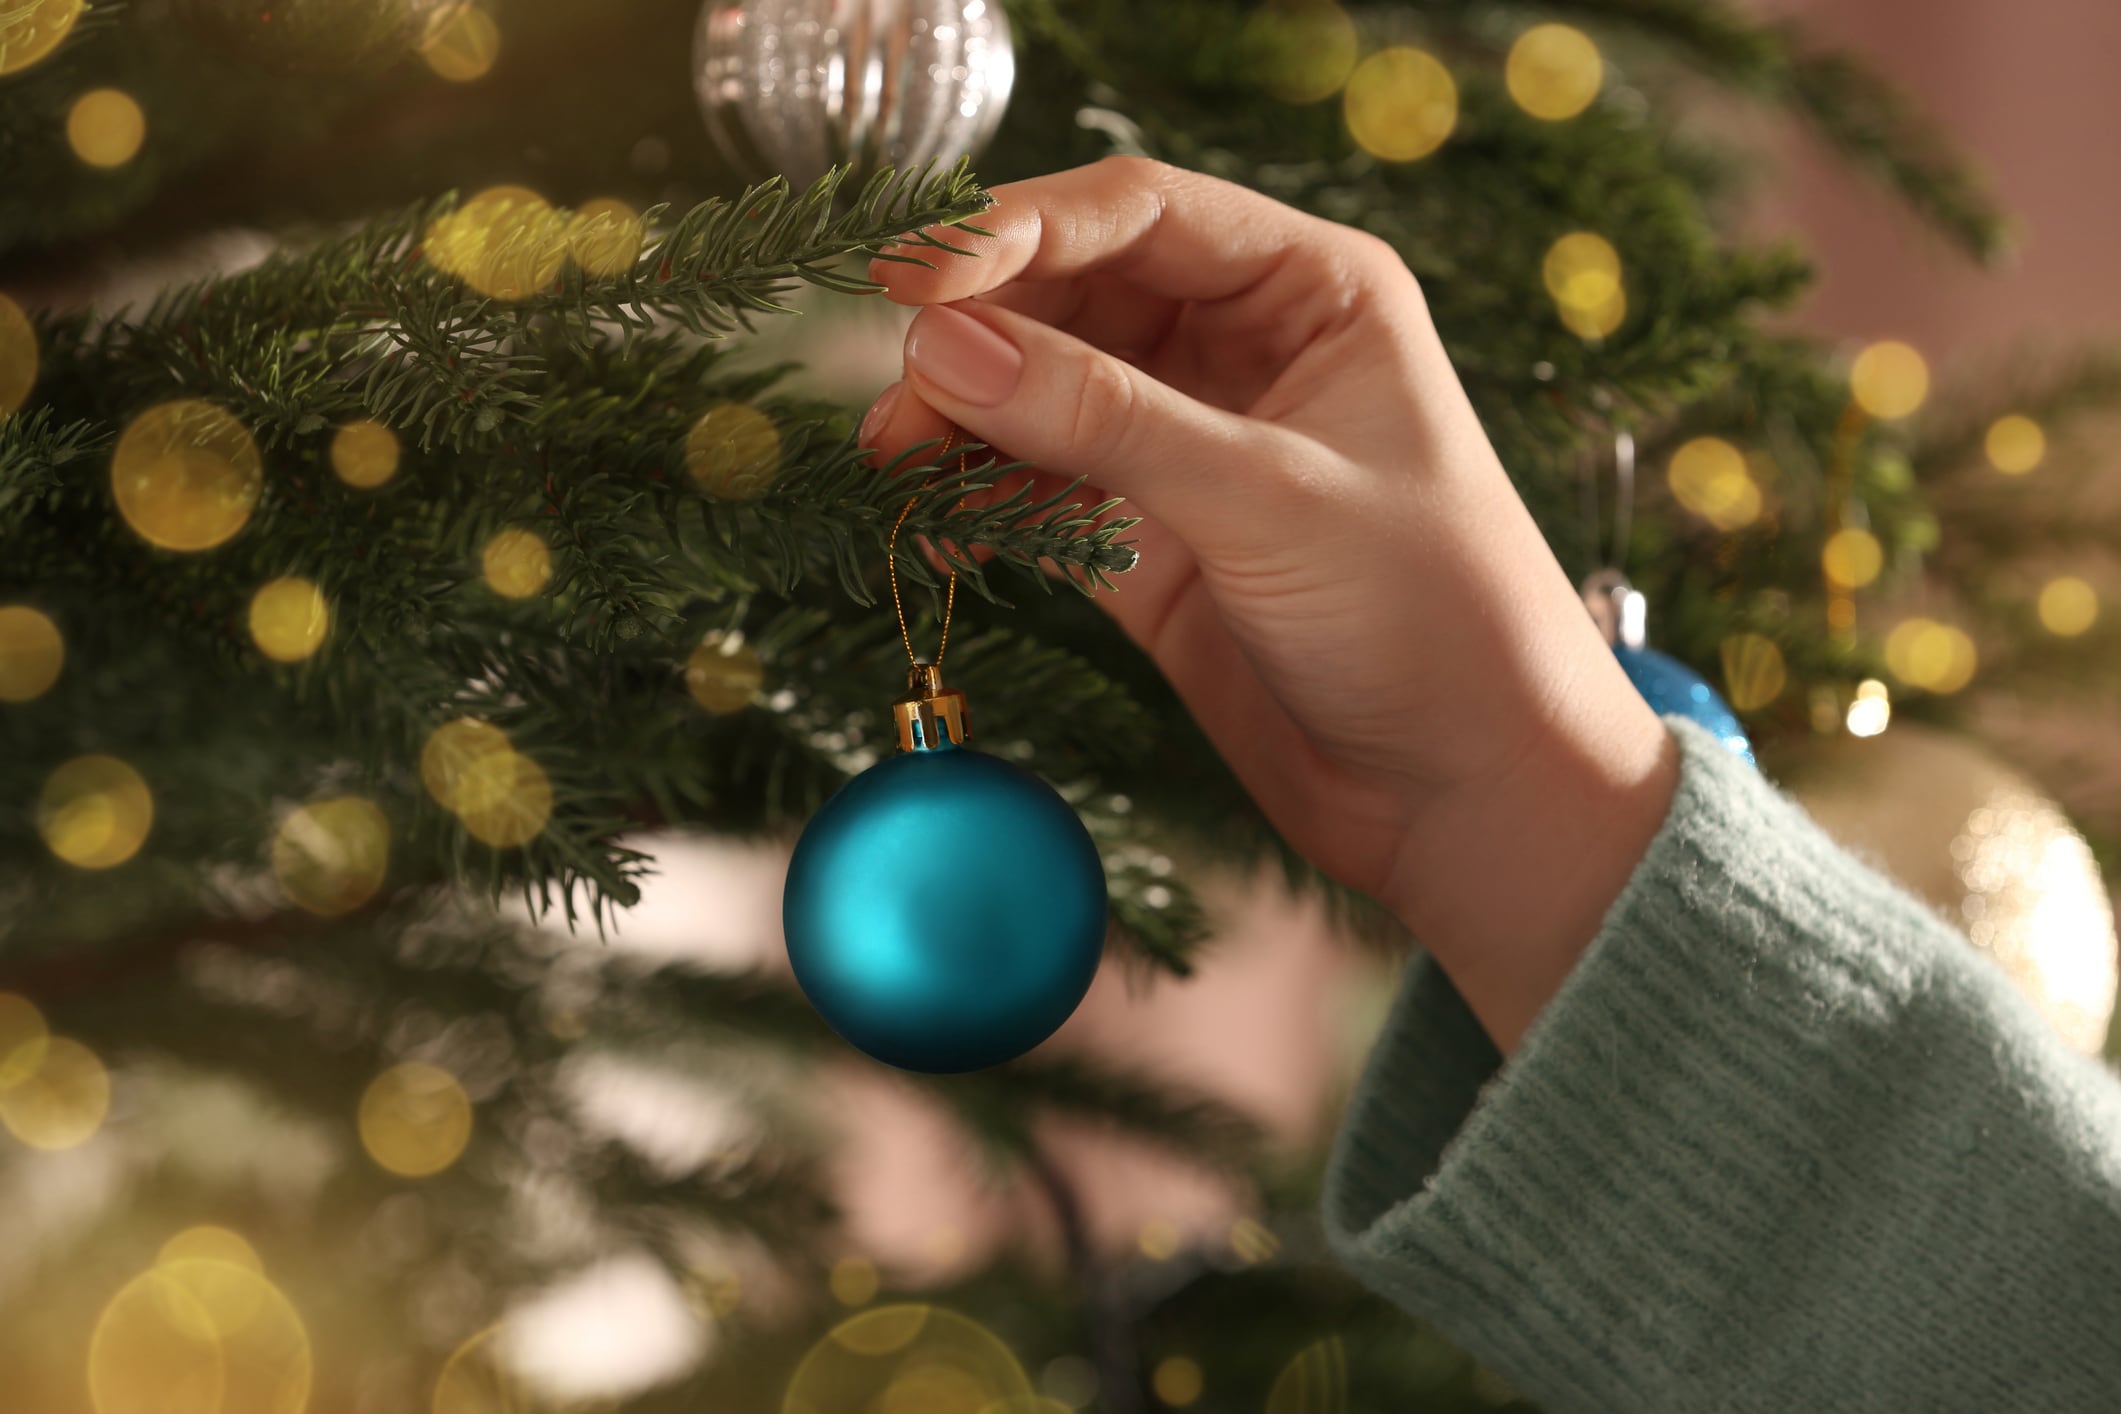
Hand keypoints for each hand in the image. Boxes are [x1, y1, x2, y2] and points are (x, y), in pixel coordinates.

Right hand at [860, 157, 1678, 1049]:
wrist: (1470, 797)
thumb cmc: (1435, 619)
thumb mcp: (1267, 499)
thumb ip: (1101, 419)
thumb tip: (941, 347)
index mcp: (1313, 291)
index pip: (1138, 213)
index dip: (1015, 229)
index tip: (911, 277)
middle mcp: (1245, 351)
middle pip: (1074, 295)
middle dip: (977, 330)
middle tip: (897, 384)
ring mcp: (1191, 448)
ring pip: (1042, 393)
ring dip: (962, 417)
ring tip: (892, 459)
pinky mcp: (1149, 544)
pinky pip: (1040, 490)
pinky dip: (980, 498)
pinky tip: (930, 518)